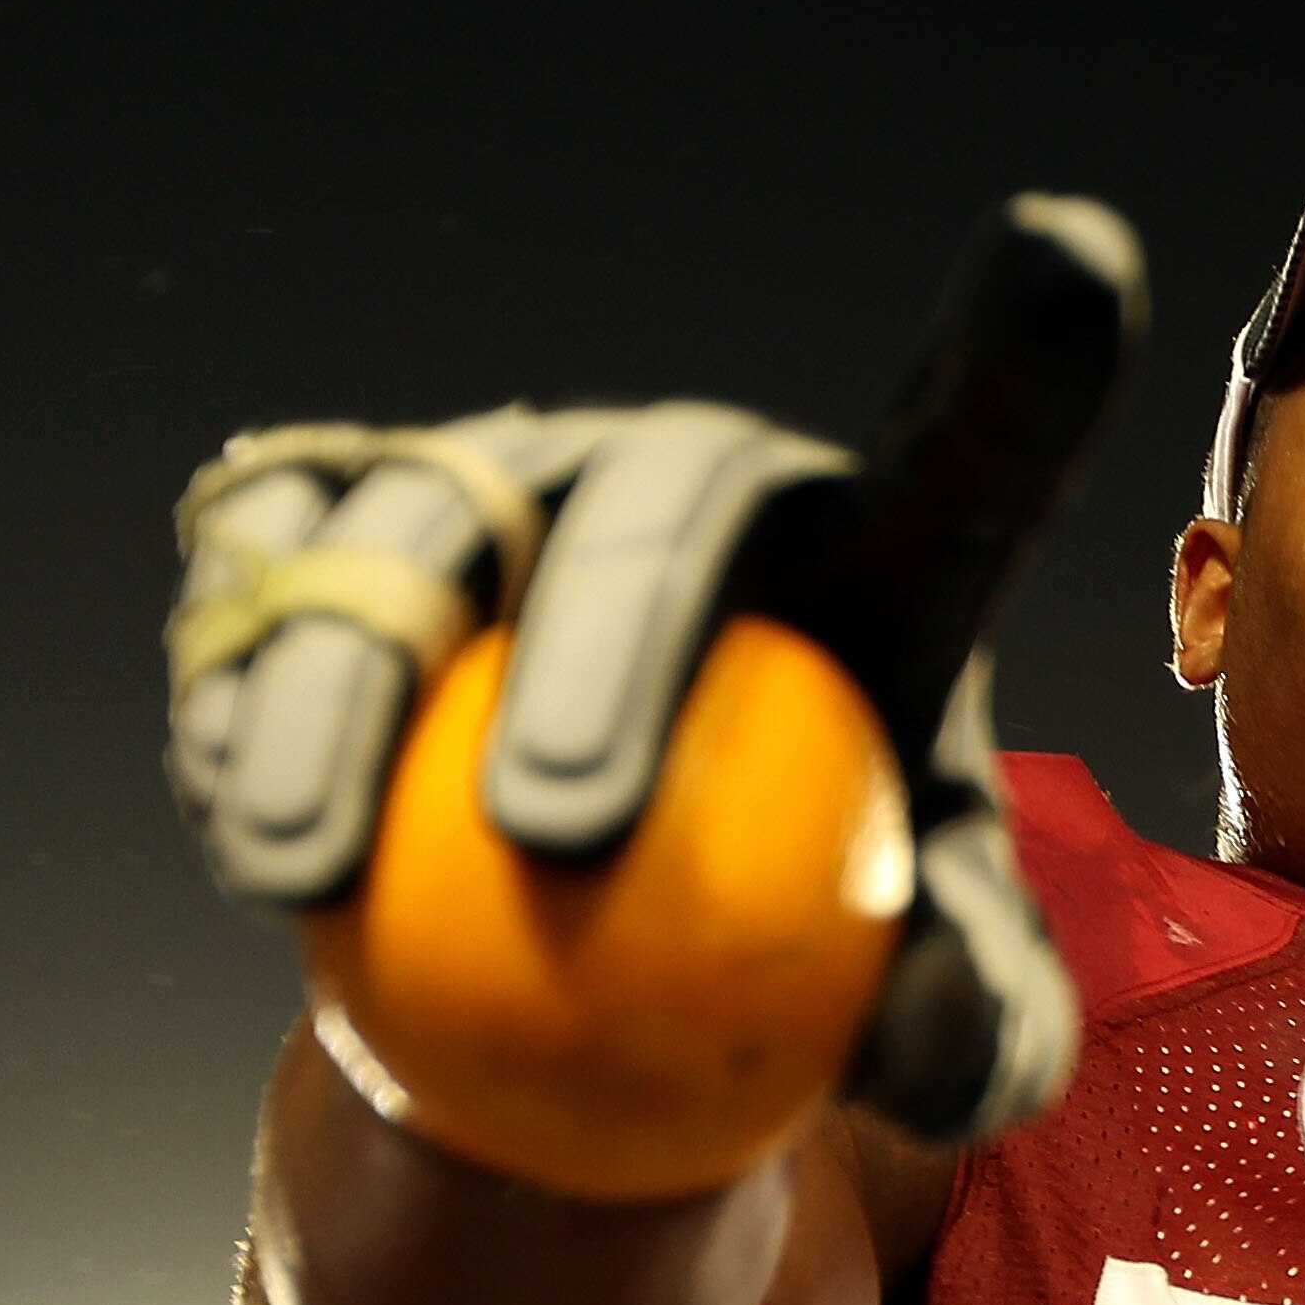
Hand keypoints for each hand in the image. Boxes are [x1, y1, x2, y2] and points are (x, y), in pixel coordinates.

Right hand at [166, 195, 1144, 1150]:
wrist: (603, 965)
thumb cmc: (820, 953)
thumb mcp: (942, 1025)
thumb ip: (981, 1036)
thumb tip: (933, 1055)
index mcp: (884, 549)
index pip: (975, 444)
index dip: (1026, 346)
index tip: (1072, 249)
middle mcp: (698, 476)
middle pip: (663, 498)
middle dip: (597, 646)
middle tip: (560, 837)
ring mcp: (517, 474)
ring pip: (426, 522)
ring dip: (346, 691)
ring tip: (305, 874)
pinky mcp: (353, 523)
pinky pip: (273, 578)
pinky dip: (232, 698)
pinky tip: (239, 841)